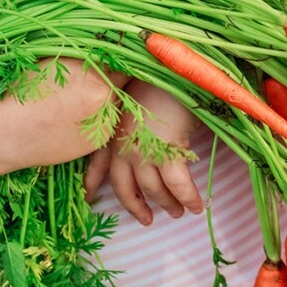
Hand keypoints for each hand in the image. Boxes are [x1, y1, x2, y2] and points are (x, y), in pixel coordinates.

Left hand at [84, 81, 203, 224]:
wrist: (170, 66)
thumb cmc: (155, 76)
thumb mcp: (133, 97)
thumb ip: (128, 115)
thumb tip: (141, 127)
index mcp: (112, 130)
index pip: (97, 161)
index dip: (92, 182)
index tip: (88, 197)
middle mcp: (123, 144)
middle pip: (124, 186)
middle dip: (136, 205)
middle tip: (146, 219)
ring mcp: (143, 149)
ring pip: (153, 189)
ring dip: (167, 204)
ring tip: (179, 212)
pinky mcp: (166, 150)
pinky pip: (177, 184)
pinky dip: (188, 197)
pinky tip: (197, 206)